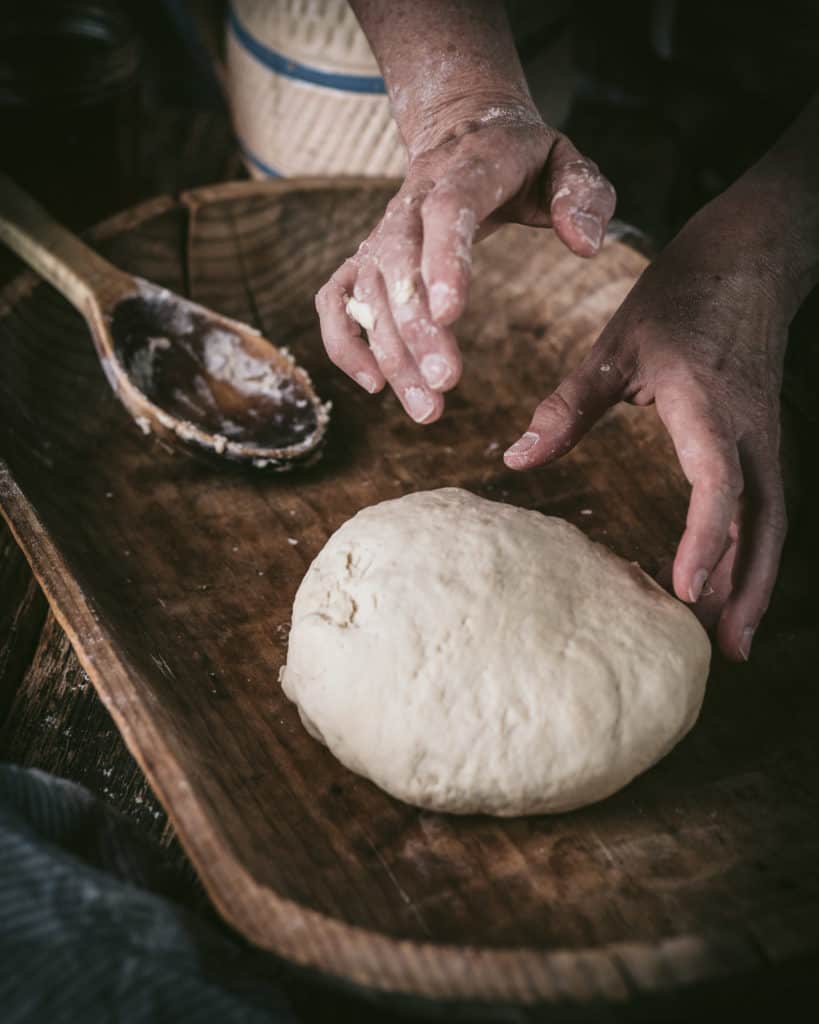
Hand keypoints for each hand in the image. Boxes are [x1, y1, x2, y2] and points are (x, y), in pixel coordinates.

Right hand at [316, 107, 615, 422]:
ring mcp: (380, 233)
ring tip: (427, 409)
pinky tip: (374, 386)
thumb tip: (586, 245)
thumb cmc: (521, 160)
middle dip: (416, 330)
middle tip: (445, 385)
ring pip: (369, 294)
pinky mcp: (365, 258)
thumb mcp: (566, 163)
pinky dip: (343, 343)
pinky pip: (335, 300)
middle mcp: (410, 204)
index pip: (448, 212)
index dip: (444, 261)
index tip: (452, 315)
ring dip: (390, 354)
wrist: (461, 130)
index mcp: (465, 173)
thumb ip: (583, 196)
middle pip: (399, 264)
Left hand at [504, 192, 792, 661]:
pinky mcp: (766, 436)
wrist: (751, 257)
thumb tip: (514, 458)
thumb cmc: (680, 296)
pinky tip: (735, 577)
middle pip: (763, 521)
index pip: (717, 484)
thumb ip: (567, 407)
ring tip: (734, 638)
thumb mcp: (614, 346)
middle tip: (724, 652)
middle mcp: (748, 429)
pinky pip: (768, 502)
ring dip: (757, 578)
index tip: (686, 590)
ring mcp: (765, 434)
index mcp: (707, 405)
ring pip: (773, 519)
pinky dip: (755, 547)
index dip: (706, 539)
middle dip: (747, 587)